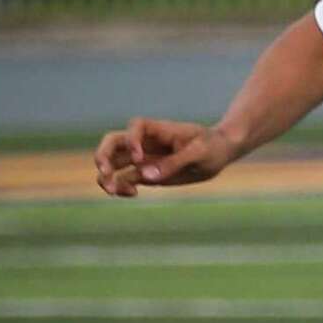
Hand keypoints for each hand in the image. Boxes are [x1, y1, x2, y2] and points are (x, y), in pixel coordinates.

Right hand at [94, 118, 234, 197]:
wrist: (219, 152)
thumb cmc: (211, 146)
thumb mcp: (199, 153)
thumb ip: (174, 163)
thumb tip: (146, 177)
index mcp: (159, 130)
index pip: (135, 128)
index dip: (131, 142)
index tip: (139, 160)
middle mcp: (145, 142)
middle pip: (112, 142)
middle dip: (103, 156)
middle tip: (105, 173)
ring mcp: (144, 158)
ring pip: (114, 163)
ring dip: (107, 176)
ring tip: (112, 191)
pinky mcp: (147, 174)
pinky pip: (125, 179)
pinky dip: (121, 187)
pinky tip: (131, 194)